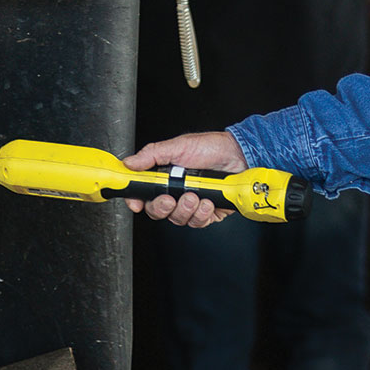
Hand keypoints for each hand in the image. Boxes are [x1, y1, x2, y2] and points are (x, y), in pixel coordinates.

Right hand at [122, 132, 246, 226]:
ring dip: (185, 209)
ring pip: (178, 219)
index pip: (143, 193)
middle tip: (170, 199)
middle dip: (162, 207)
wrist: (240, 155)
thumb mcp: (178, 146)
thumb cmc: (211, 148)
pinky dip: (202, 213)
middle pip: (157, 211)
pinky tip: (207, 202)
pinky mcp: (207, 212)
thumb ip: (151, 155)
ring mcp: (191, 203)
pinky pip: (198, 222)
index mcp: (164, 176)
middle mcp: (176, 192)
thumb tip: (129, 163)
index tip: (136, 203)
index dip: (136, 201)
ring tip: (195, 196)